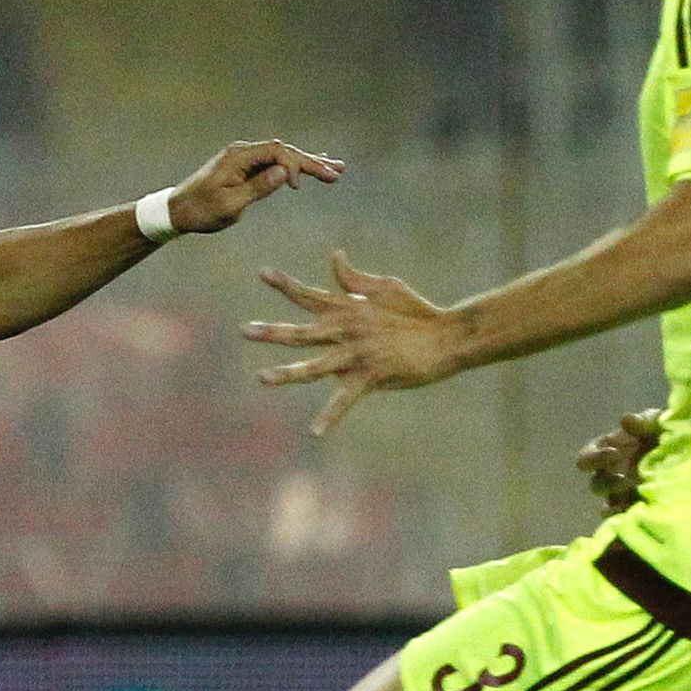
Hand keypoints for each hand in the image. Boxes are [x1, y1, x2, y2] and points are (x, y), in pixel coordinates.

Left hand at [166, 138, 344, 235]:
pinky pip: (274, 162)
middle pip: (284, 151)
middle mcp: (243, 152)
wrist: (176, 211)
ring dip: (308, 163)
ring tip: (336, 169)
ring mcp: (244, 158)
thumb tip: (285, 173)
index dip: (292, 165)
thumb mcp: (228, 205)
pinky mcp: (245, 166)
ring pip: (282, 156)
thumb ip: (258, 188)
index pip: (276, 152)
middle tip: (337, 173)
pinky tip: (313, 166)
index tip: (297, 187)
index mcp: (238, 157)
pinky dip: (294, 166)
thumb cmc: (200, 211)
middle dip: (311, 162)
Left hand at [242, 251, 463, 436]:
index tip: (262, 273)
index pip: (309, 295)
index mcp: (347, 309)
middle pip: (301, 331)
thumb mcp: (385, 287)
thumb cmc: (417, 311)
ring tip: (261, 378)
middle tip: (244, 330)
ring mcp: (357, 355)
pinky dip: (331, 417)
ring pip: (315, 366)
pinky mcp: (371, 377)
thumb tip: (334, 256)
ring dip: (288, 373)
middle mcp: (346, 331)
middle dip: (272, 331)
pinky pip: (345, 400)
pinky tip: (315, 433)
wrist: (446, 337)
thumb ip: (354, 279)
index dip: (285, 284)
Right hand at [575, 408, 663, 512]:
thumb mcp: (657, 420)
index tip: (614, 453)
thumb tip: (625, 420)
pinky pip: (624, 515)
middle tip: (625, 480)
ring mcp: (624, 492)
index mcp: (606, 451)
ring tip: (633, 497)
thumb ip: (642, 421)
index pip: (585, 459)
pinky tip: (638, 510)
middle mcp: (611, 474)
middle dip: (608, 483)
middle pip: (596, 485)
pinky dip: (627, 514)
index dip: (594, 458)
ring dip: (617, 501)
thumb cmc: (665, 430)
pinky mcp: (638, 504)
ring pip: (609, 502)